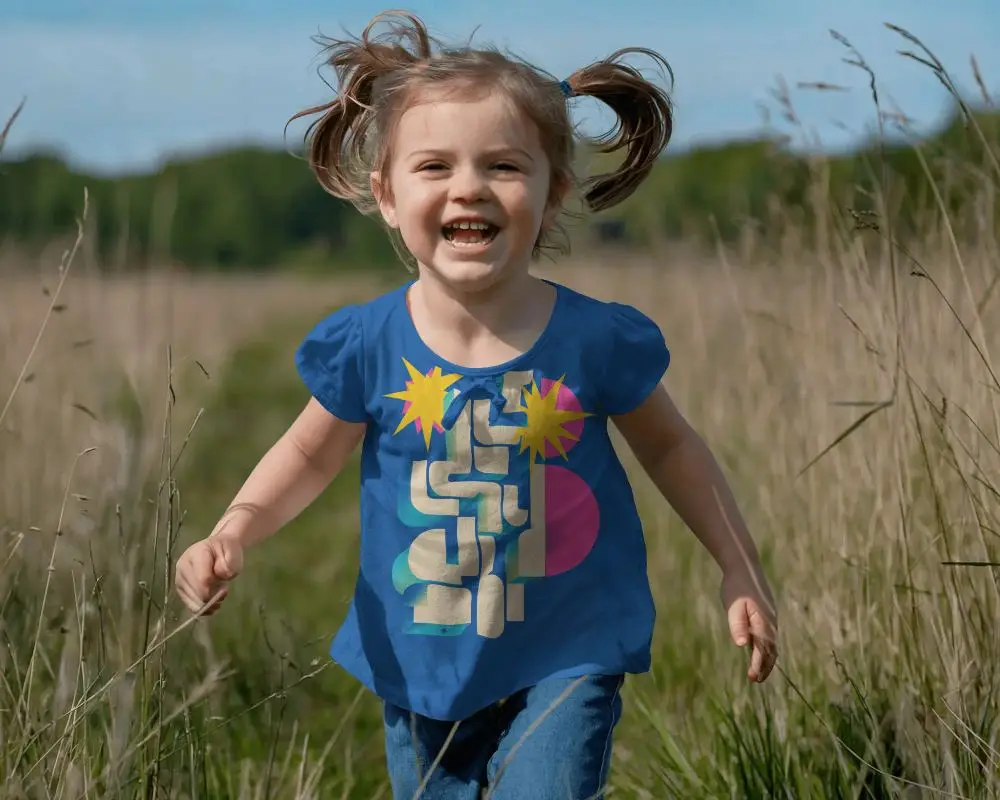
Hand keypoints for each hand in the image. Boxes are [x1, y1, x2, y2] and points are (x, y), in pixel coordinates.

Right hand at [174, 535, 243, 615]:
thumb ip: (229, 564)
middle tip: (224, 593)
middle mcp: (183, 566)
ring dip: (208, 604)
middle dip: (212, 597)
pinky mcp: (180, 588)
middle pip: (197, 592)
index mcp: (197, 554)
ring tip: (218, 596)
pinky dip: (202, 608)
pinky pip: (189, 605)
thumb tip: (220, 575)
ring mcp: (179, 578)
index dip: (215, 590)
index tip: (225, 590)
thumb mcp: (233, 553)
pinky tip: (211, 604)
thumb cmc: (226, 551)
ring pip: (192, 601)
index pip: (203, 579)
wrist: (217, 548)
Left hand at [720, 567, 777, 682]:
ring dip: (766, 659)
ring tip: (757, 672)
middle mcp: (770, 623)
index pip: (762, 650)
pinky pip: (769, 636)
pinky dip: (766, 648)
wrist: (744, 567)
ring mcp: (770, 618)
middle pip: (771, 650)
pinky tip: (757, 652)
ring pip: (772, 644)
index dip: (758, 665)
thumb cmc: (736, 587)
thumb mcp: (733, 605)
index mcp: (763, 622)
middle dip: (765, 666)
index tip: (753, 677)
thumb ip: (737, 624)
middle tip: (755, 680)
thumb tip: (741, 644)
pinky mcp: (767, 614)